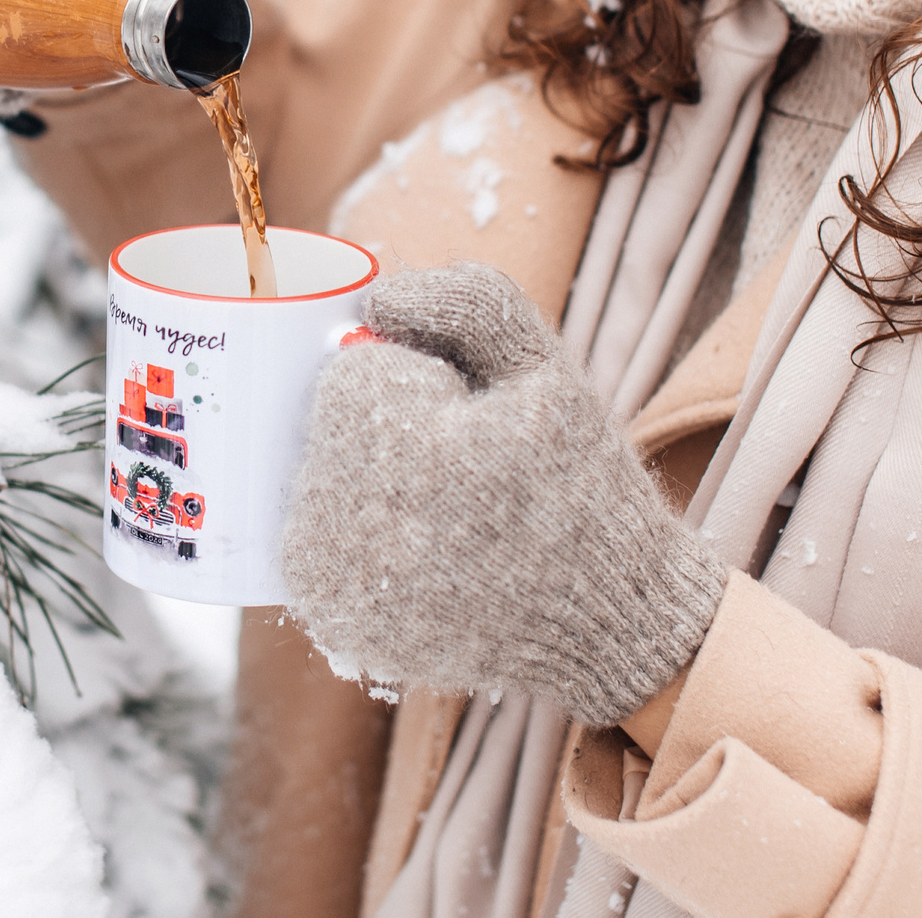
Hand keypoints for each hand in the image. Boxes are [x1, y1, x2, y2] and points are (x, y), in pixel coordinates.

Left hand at [278, 263, 725, 726]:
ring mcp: (325, 579)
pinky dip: (359, 532)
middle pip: (328, 424)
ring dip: (369, 479)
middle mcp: (340, 520)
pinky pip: (317, 535)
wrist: (605, 621)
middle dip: (388, 430)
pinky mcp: (326, 618)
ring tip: (452, 520)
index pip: (356, 369)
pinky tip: (427, 556)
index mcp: (397, 443)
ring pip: (316, 475)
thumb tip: (376, 299)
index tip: (476, 425)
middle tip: (470, 474)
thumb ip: (468, 301)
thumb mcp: (545, 368)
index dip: (421, 382)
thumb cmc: (580, 487)